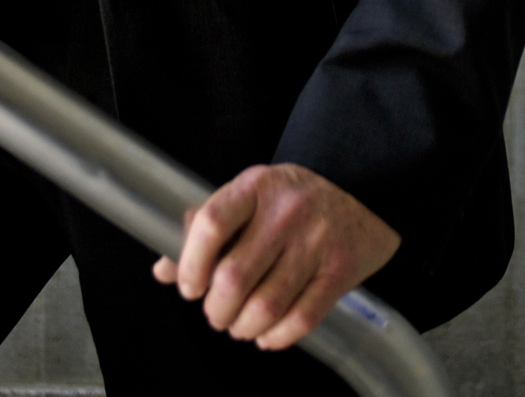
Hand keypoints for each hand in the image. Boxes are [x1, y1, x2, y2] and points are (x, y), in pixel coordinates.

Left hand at [152, 163, 399, 349]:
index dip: (191, 263)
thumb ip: (205, 228)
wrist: (360, 192)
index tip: (189, 287)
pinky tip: (267, 336)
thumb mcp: (248, 196)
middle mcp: (284, 211)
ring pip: (266, 305)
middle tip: (216, 314)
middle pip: (234, 276)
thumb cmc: (291, 199)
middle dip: (217, 309)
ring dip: (244, 327)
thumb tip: (164, 270)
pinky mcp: (339, 270)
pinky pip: (301, 319)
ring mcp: (314, 241)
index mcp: (254, 186)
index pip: (210, 224)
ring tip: (239, 326)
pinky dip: (278, 338)